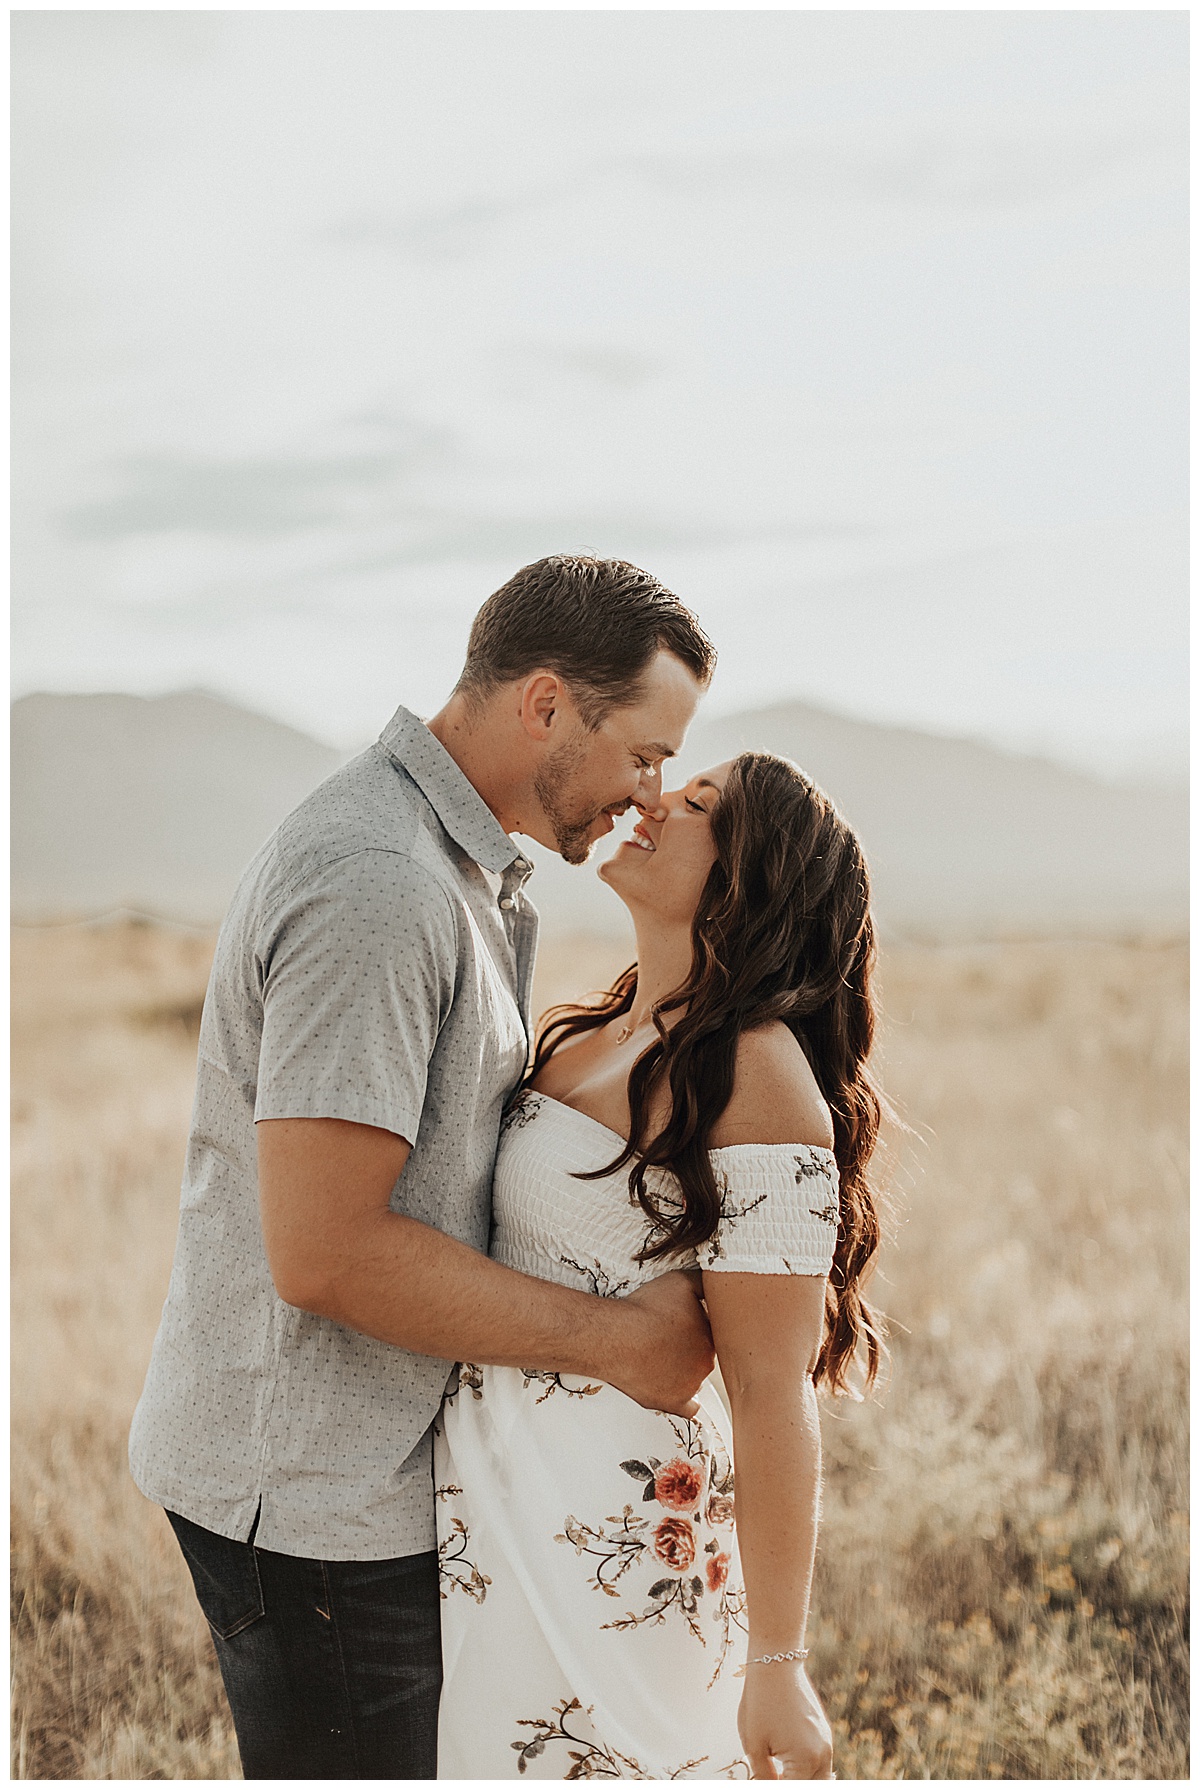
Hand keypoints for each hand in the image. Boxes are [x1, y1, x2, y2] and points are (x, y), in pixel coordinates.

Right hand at [610, 1270, 714, 1416]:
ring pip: (695, 1378)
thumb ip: (704, 1282)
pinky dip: (686, 1402)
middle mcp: (707, 1363)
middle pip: (703, 1355)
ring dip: (683, 1370)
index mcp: (710, 1335)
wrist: (616, 1338)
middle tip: (667, 1338)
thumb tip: (720, 1282)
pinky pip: (690, 1409)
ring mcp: (691, 1386)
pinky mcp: (674, 1403)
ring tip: (658, 1357)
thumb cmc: (645, 1309)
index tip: (679, 1322)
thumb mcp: (680, 1281)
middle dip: (690, 1348)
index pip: (712, 1332)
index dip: (696, 1326)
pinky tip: (677, 1392)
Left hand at [739, 1663, 833, 1778]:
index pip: (795, 1789)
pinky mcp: (824, 1731)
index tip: (764, 1780)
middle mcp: (823, 1753)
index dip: (777, 1787)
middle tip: (775, 1776)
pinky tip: (786, 1759)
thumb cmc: (761, 1702)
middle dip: (795, 1784)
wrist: (775, 1663)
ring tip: (779, 1771)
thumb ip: (764, 1776)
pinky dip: (807, 1766)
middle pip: (815, 1786)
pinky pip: (821, 1759)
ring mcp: (826, 1741)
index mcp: (806, 1759)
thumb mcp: (754, 1745)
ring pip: (821, 1776)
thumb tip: (767, 1786)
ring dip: (803, 1777)